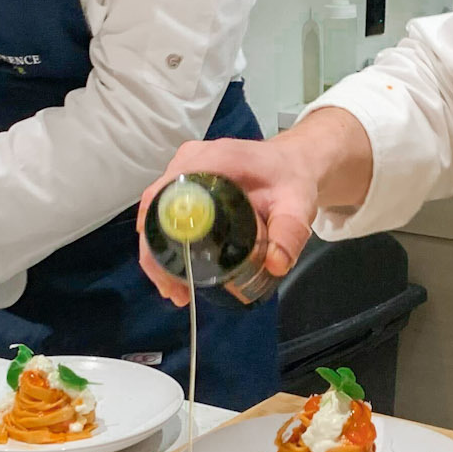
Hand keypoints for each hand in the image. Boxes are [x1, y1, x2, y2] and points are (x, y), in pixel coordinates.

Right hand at [134, 107, 373, 306]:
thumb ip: (290, 232)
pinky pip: (165, 209)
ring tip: (176, 290)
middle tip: (175, 292)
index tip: (170, 272)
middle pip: (155, 206)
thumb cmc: (292, 179)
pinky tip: (178, 269)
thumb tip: (276, 265)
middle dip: (156, 253)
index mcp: (214, 159)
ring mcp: (185, 168)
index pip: (168, 193)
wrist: (292, 163)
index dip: (158, 234)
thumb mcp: (297, 205)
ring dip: (159, 251)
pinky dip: (166, 240)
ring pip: (157, 210)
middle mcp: (191, 160)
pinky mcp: (185, 179)